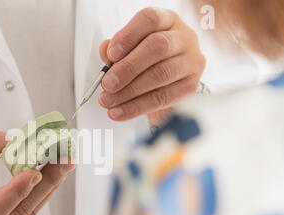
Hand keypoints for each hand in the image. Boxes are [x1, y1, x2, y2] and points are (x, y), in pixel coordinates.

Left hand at [98, 7, 205, 124]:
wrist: (167, 84)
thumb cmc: (146, 61)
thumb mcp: (129, 50)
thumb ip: (116, 49)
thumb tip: (106, 50)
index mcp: (167, 21)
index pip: (150, 19)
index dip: (128, 35)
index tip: (111, 54)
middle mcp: (183, 37)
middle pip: (157, 47)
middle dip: (128, 68)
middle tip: (107, 84)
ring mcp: (191, 61)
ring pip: (160, 75)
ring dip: (129, 91)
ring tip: (108, 101)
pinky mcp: (191, 86)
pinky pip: (162, 98)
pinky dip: (137, 107)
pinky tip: (119, 111)